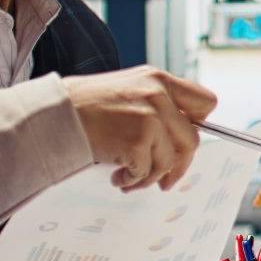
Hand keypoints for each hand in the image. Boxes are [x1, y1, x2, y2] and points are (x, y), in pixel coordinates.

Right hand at [63, 67, 217, 191]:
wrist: (54, 114)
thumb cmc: (85, 106)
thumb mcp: (128, 90)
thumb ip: (157, 105)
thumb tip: (179, 136)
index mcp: (159, 79)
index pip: (205, 102)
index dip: (199, 125)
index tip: (185, 141)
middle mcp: (159, 95)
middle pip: (192, 139)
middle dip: (178, 165)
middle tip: (166, 178)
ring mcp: (150, 117)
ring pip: (169, 161)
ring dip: (151, 177)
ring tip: (130, 177)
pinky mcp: (137, 140)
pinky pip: (148, 172)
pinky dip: (134, 181)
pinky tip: (117, 176)